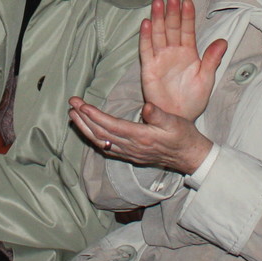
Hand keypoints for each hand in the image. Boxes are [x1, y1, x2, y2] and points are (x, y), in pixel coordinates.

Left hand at [68, 98, 212, 175]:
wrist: (190, 156)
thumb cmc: (183, 136)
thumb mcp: (175, 122)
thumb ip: (159, 114)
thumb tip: (146, 107)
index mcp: (141, 137)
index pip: (111, 125)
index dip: (95, 116)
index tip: (82, 105)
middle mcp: (131, 147)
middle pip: (101, 133)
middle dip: (83, 118)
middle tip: (71, 104)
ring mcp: (129, 153)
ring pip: (100, 142)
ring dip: (85, 128)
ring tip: (73, 115)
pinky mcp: (130, 155)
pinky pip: (106, 148)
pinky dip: (94, 138)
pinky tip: (87, 131)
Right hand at [138, 0, 227, 120]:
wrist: (178, 117)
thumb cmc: (193, 100)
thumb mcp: (207, 79)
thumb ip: (212, 59)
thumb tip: (223, 41)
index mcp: (189, 53)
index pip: (188, 30)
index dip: (187, 16)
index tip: (187, 2)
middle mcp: (173, 52)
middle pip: (172, 28)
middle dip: (172, 12)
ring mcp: (160, 58)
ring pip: (158, 34)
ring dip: (157, 19)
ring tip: (158, 3)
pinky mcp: (149, 68)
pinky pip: (146, 50)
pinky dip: (146, 37)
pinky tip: (146, 24)